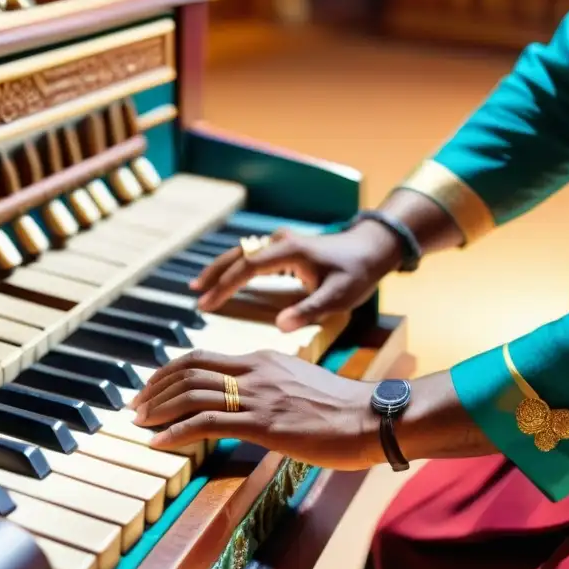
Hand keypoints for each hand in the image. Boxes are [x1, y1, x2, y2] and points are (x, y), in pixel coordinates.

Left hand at [129, 349, 381, 470]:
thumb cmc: (344, 410)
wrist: (373, 418)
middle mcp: (255, 371)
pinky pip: (205, 422)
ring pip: (191, 394)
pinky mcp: (262, 422)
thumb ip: (273, 388)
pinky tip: (158, 443)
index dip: (170, 372)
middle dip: (155, 388)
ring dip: (158, 409)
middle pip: (189, 370)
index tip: (152, 388)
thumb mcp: (301, 387)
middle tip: (135, 406)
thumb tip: (252, 405)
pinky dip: (174, 432)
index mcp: (263, 360)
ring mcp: (257, 396)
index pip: (203, 358)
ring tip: (138, 424)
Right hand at [192, 221, 403, 331]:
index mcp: (289, 251)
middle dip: (214, 274)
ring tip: (199, 287)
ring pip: (242, 252)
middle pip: (237, 254)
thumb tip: (280, 326)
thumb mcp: (338, 296)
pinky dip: (234, 267)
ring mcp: (282, 242)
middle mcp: (280, 242)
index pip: (247, 267)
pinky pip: (251, 256)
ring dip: (220, 269)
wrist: (374, 249)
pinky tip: (225, 280)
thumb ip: (309, 311)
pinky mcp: (285, 247)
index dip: (225, 285)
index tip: (207, 303)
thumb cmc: (357, 273)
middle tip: (194, 293)